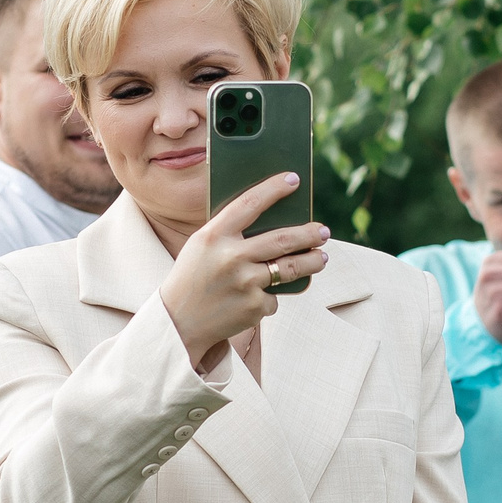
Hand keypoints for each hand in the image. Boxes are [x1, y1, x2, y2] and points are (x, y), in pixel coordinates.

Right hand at [158, 173, 330, 371]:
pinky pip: (273, 297)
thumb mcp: (201, 247)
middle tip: (323, 231)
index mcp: (213, 236)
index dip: (273, 189)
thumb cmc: (193, 277)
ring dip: (312, 262)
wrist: (177, 323)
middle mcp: (231, 258)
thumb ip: (230, 233)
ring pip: (291, 268)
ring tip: (322, 258)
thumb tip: (276, 219)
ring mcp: (245, 284)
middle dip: (309, 234)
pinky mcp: (254, 307)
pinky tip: (255, 299)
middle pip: (283, 239)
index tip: (293, 179)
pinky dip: (268, 297)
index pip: (250, 203)